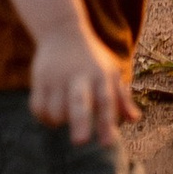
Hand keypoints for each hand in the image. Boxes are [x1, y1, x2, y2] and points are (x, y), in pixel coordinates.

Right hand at [29, 19, 135, 146]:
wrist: (62, 31)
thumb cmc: (92, 59)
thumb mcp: (110, 72)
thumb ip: (122, 98)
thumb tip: (134, 119)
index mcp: (100, 75)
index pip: (106, 100)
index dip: (107, 122)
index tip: (108, 143)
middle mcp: (78, 76)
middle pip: (79, 102)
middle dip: (80, 122)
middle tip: (80, 142)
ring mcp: (57, 77)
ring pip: (55, 110)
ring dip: (59, 121)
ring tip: (65, 116)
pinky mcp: (39, 78)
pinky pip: (38, 107)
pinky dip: (44, 118)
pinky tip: (51, 115)